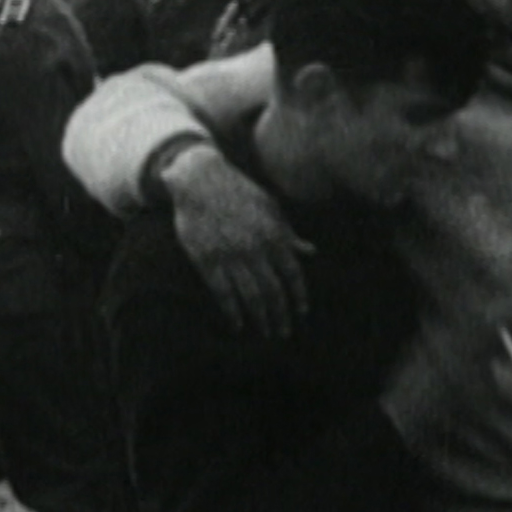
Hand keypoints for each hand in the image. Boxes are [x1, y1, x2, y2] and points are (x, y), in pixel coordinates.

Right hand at [162, 145, 313, 338]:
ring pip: (251, 296)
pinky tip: (238, 325)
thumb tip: (311, 252)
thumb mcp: (270, 207)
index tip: (302, 312)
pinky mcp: (206, 260)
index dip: (299, 296)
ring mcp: (230, 256)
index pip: (293, 274)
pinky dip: (232, 312)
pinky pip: (223, 293)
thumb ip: (289, 233)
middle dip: (281, 315)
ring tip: (265, 332)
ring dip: (261, 318)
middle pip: (274, 291)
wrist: (200, 179)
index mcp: (273, 234)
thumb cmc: (238, 191)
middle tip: (283, 332)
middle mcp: (255, 248)